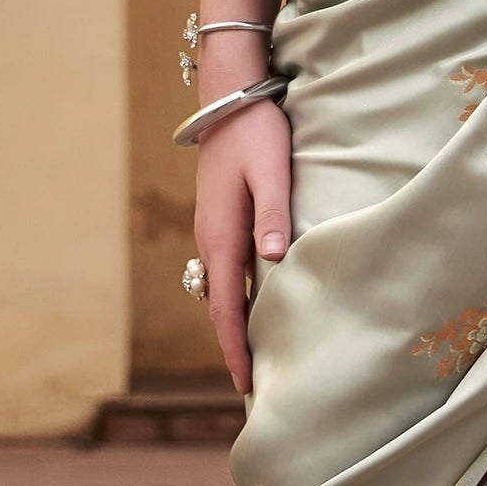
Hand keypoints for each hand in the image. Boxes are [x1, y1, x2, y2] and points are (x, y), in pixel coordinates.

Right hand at [191, 98, 293, 395]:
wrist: (229, 98)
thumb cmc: (256, 133)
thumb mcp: (271, 172)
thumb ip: (274, 215)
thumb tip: (275, 260)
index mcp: (221, 235)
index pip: (227, 306)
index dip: (235, 346)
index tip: (245, 383)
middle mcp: (211, 239)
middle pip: (220, 306)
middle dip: (233, 346)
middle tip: (252, 387)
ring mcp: (213, 230)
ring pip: (222, 290)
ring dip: (234, 324)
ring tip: (254, 358)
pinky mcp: (221, 220)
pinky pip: (227, 272)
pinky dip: (237, 299)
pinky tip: (255, 307)